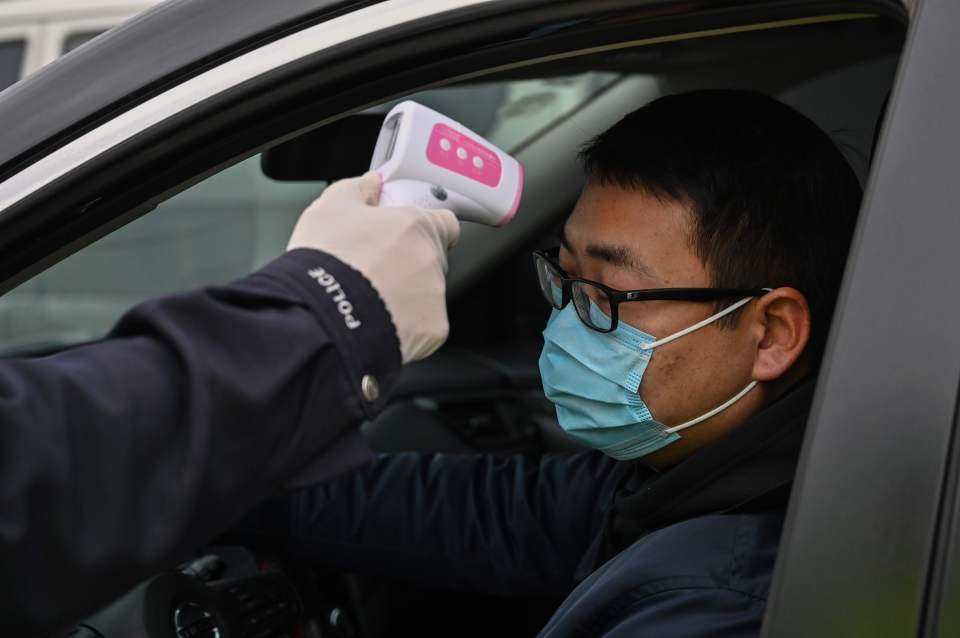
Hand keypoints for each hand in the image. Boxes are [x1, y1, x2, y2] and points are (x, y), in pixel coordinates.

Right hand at [288, 171, 460, 362]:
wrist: (321, 317)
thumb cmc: (326, 263)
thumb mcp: (330, 209)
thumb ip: (357, 189)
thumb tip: (372, 182)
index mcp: (415, 225)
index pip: (445, 222)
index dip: (426, 228)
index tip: (406, 235)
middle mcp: (432, 259)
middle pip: (432, 260)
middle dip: (409, 265)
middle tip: (376, 270)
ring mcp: (435, 297)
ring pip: (427, 294)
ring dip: (407, 296)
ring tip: (370, 299)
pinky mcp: (433, 330)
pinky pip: (425, 326)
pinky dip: (407, 326)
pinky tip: (379, 321)